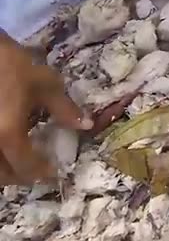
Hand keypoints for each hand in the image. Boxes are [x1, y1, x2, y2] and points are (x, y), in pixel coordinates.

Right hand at [0, 34, 89, 185]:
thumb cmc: (11, 65)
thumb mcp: (44, 85)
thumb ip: (64, 109)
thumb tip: (86, 125)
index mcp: (7, 133)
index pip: (25, 166)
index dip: (40, 172)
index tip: (52, 172)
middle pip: (1, 175)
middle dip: (19, 177)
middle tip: (35, 170)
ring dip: (4, 171)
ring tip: (18, 161)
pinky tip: (4, 147)